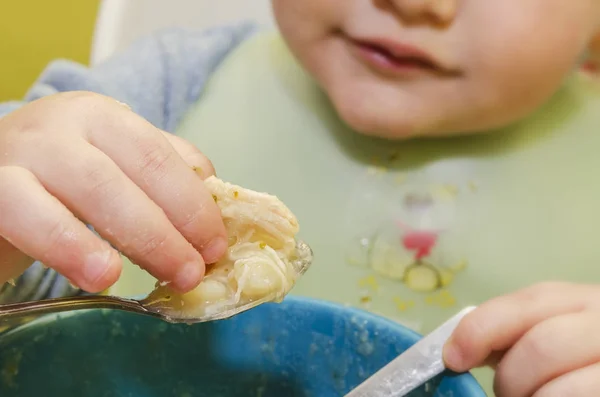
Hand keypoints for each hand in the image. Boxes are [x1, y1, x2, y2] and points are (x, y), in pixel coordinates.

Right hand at [0, 92, 226, 292]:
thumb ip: (162, 170)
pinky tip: (100, 275)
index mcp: (103, 118)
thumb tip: (215, 194)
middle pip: (128, 173)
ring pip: (89, 188)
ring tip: (165, 276)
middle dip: (171, 228)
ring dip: (135, 237)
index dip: (193, 203)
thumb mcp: (112, 162)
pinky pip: (30, 215)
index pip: (158, 156)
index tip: (216, 245)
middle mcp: (63, 127)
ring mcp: (22, 154)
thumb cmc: (59, 175)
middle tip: (194, 271)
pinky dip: (70, 246)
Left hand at [443, 282, 599, 395]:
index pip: (532, 301)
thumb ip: (513, 335)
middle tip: (508, 394)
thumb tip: (458, 350)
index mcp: (587, 302)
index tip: (454, 358)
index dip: (483, 328)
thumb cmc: (580, 359)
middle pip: (542, 346)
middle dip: (511, 379)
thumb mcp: (552, 333)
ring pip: (561, 389)